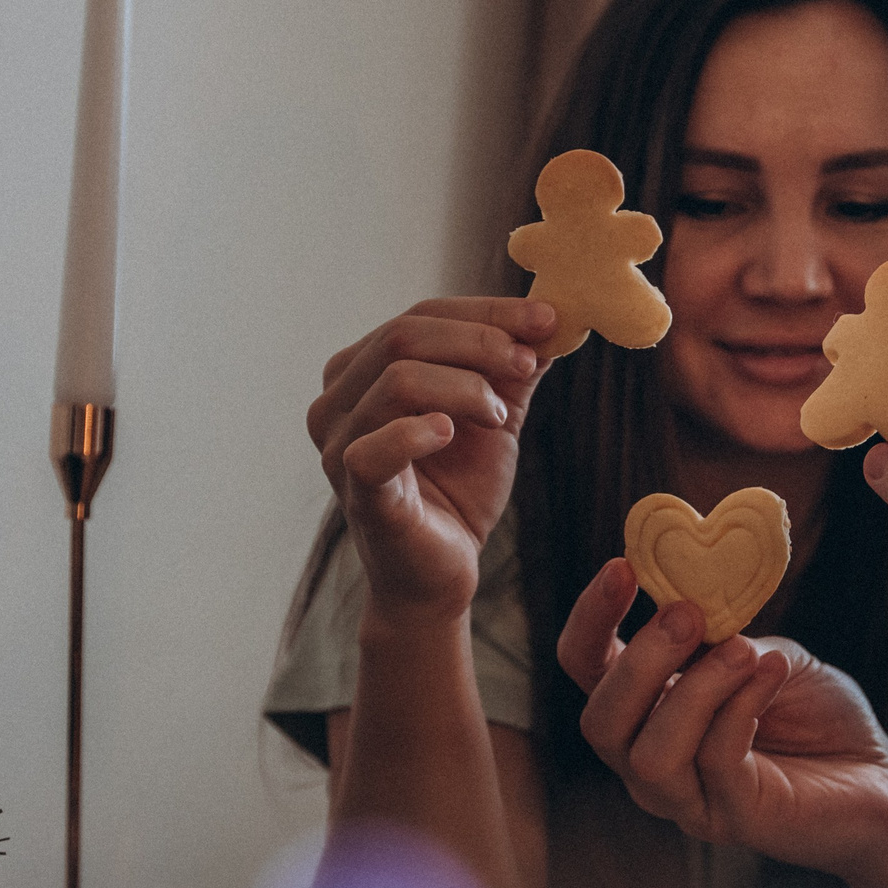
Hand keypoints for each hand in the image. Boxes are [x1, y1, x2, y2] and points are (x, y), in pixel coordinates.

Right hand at [307, 297, 554, 615]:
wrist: (442, 574)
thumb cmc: (457, 492)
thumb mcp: (493, 417)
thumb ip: (512, 371)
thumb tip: (551, 320)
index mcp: (362, 372)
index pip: (421, 316)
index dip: (486, 312)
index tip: (547, 319)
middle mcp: (337, 401)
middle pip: (404, 336)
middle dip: (479, 341)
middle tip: (529, 362)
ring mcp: (338, 446)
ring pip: (396, 380)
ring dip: (464, 387)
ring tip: (498, 415)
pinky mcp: (355, 490)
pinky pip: (374, 448)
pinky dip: (417, 432)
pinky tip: (451, 433)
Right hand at [555, 558, 887, 880]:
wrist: (881, 775)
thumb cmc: (815, 712)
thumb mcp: (761, 653)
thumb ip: (718, 635)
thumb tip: (683, 598)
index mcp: (647, 711)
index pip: (586, 669)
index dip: (591, 619)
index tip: (621, 567)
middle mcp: (651, 761)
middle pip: (600, 721)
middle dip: (638, 662)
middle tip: (687, 615)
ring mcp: (688, 799)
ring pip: (649, 754)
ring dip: (696, 689)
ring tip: (744, 650)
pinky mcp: (736, 819)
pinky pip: (716, 761)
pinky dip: (741, 707)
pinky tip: (773, 672)